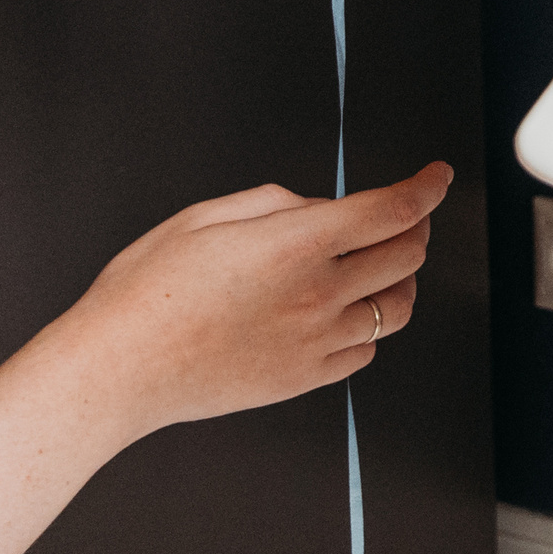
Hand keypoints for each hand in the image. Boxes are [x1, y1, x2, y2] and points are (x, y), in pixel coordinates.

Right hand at [66, 162, 452, 438]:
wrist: (114, 369)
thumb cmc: (146, 289)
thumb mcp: (207, 216)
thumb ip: (277, 202)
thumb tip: (317, 209)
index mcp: (298, 244)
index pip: (393, 210)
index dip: (427, 186)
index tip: (438, 175)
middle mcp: (317, 294)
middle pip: (407, 255)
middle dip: (418, 226)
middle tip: (408, 215)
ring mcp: (314, 342)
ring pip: (398, 308)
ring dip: (402, 278)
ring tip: (384, 264)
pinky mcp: (302, 378)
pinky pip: (365, 351)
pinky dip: (371, 326)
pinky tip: (350, 312)